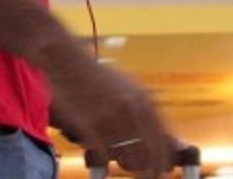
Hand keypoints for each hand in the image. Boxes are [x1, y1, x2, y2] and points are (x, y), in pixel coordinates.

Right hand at [46, 54, 172, 177]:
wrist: (68, 63)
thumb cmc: (99, 77)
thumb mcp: (130, 87)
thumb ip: (147, 109)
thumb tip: (164, 135)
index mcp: (143, 99)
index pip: (162, 138)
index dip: (164, 158)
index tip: (165, 171)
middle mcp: (130, 109)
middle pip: (147, 151)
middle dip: (150, 170)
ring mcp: (109, 117)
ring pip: (125, 156)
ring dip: (128, 166)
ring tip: (128, 168)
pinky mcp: (89, 125)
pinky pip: (102, 154)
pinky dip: (104, 164)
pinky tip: (104, 169)